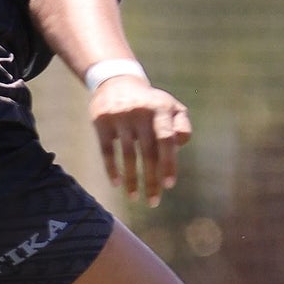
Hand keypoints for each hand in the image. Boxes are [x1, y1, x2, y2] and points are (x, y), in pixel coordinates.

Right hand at [90, 78, 191, 204]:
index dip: (169, 163)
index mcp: (161, 109)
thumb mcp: (171, 107)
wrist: (117, 82)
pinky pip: (106, 150)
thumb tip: (179, 144)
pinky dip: (111, 169)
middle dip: (151, 180)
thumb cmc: (150, 103)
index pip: (167, 140)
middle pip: (148, 152)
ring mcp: (120, 116)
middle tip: (153, 201)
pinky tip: (116, 184)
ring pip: (127, 155)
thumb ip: (182, 125)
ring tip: (135, 197)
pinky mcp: (101, 121)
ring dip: (131, 180)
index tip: (169, 185)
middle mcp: (141, 112)